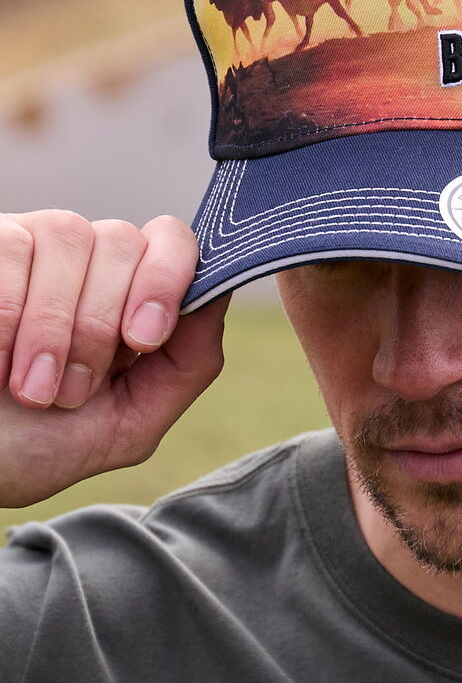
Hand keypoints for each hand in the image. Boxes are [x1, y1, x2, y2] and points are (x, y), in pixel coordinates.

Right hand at [0, 211, 229, 507]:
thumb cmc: (36, 446)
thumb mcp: (126, 425)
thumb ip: (187, 365)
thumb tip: (219, 298)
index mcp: (131, 296)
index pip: (174, 243)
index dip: (168, 280)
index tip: (144, 340)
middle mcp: (89, 260)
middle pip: (126, 242)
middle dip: (101, 325)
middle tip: (69, 392)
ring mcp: (35, 245)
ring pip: (73, 236)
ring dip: (54, 325)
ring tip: (29, 389)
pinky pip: (14, 247)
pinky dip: (9, 312)